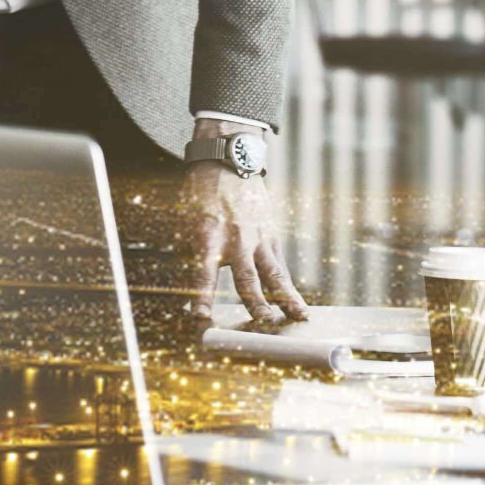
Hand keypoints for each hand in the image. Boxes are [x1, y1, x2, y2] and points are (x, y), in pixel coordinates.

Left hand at [180, 163, 306, 330]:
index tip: (200, 317)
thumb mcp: (187, 219)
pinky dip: (289, 287)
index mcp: (209, 235)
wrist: (228, 161)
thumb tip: (192, 286)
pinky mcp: (272, 236)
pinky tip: (297, 305)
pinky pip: (281, 266)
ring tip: (297, 318)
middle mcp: (236, 239)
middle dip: (255, 302)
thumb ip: (191, 252)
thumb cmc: (202, 194)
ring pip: (274, 273)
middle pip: (247, 276)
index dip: (202, 295)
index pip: (204, 272)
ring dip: (285, 298)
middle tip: (262, 323)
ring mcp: (258, 238)